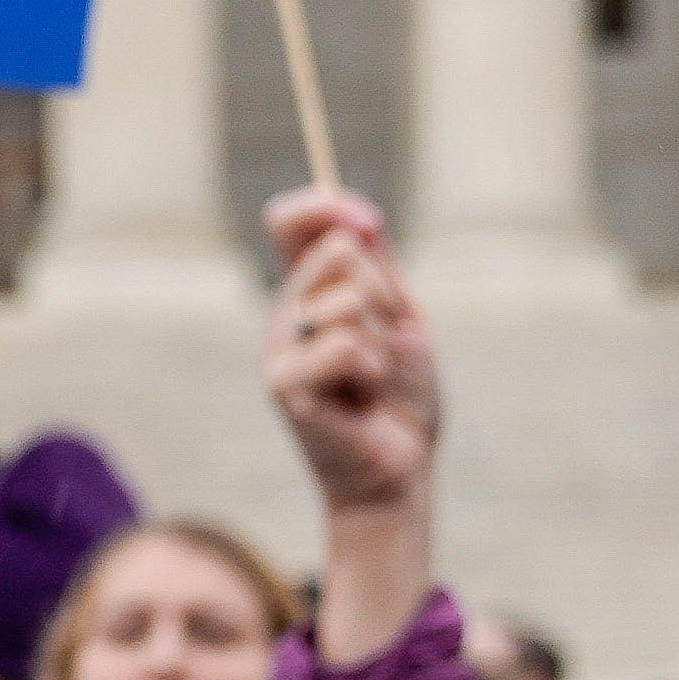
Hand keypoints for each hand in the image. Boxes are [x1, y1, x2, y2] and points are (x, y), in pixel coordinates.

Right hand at [256, 186, 439, 662]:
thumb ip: (378, 266)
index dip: (328, 207)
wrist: (399, 472)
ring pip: (353, 301)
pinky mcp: (282, 385)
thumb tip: (357, 213)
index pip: (290, 219)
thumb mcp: (401, 319)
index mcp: (308, 292)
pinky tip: (362, 400)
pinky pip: (349, 347)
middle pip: (341, 250)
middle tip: (386, 343)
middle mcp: (284, 314)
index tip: (371, 223)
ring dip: (386, 342)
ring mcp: (277, 348)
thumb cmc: (400, 400)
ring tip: (374, 379)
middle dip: (387, 294)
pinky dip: (376, 372)